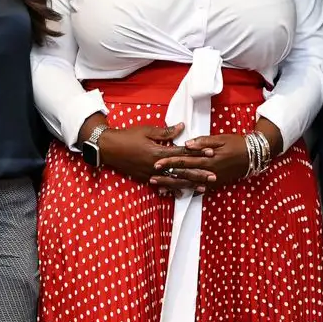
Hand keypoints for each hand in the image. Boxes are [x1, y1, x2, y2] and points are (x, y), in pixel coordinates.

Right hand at [92, 122, 209, 187]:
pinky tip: (181, 194)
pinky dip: (172, 190)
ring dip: (189, 185)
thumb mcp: (147, 130)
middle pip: (182, 171)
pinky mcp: (145, 178)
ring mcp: (151, 174)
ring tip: (203, 188)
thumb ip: (166, 132)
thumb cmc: (128, 136)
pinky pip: (162, 186)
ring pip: (174, 181)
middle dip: (199, 174)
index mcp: (159, 152)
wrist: (108, 148)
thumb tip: (182, 127)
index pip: (183, 153)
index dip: (198, 153)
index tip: (211, 153)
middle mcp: (156, 166)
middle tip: (214, 176)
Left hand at [159, 120, 284, 192]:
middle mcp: (208, 171)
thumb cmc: (236, 143)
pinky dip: (188, 192)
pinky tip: (179, 193)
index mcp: (208, 158)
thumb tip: (186, 144)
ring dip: (174, 186)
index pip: (184, 160)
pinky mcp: (216, 184)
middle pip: (184, 175)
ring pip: (189, 184)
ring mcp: (212, 180)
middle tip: (152, 177)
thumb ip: (203, 142)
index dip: (170, 162)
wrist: (253, 155)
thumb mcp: (220, 138)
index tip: (157, 163)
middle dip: (167, 176)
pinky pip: (200, 190)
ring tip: (160, 188)